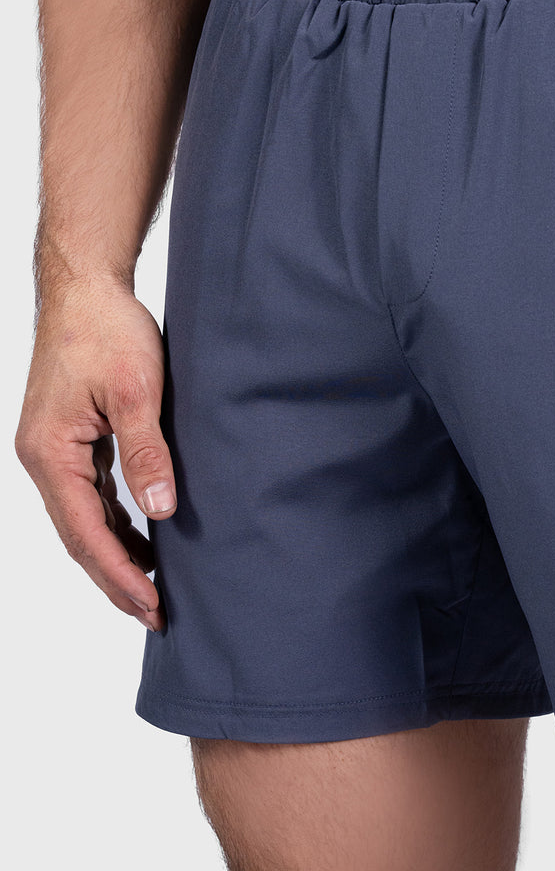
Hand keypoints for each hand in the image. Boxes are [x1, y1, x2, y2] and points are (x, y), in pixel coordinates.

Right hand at [15, 283, 175, 632]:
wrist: (88, 288)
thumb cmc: (108, 331)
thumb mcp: (136, 392)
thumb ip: (147, 453)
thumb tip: (161, 512)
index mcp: (50, 453)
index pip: (87, 532)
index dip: (121, 573)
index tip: (152, 605)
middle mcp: (44, 458)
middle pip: (79, 536)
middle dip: (117, 577)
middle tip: (155, 614)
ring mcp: (55, 450)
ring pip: (84, 519)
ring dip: (116, 553)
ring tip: (153, 587)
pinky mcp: (71, 439)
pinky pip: (90, 495)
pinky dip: (115, 521)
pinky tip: (142, 535)